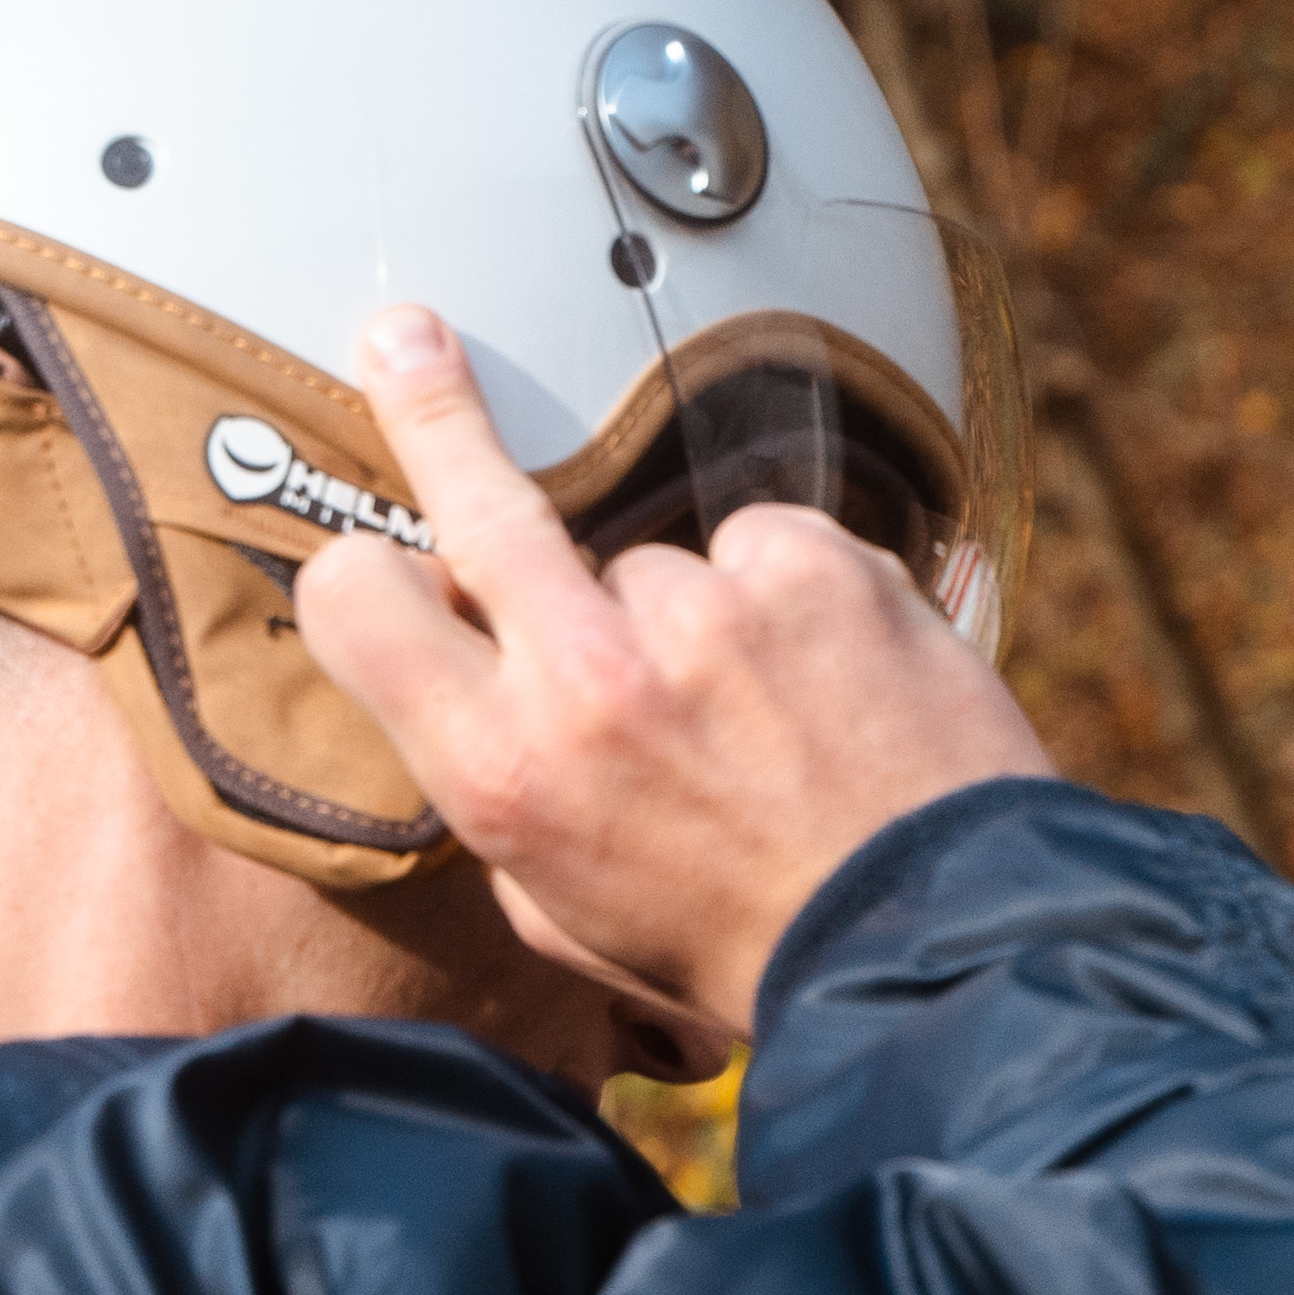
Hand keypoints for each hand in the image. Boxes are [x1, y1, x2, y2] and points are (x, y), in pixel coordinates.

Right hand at [295, 304, 1060, 1039]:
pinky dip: (794, 604)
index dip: (365, 580)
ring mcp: (705, 612)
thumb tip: (486, 702)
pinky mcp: (812, 566)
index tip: (377, 552)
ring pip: (660, 565)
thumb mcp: (570, 914)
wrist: (936, 954)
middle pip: (477, 497)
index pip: (357, 602)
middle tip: (411, 339)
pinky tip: (834, 688)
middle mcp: (588, 677)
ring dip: (698, 623)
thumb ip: (512, 793)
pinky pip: (768, 551)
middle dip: (432, 407)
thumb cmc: (747, 950)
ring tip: (772, 724)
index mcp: (505, 772)